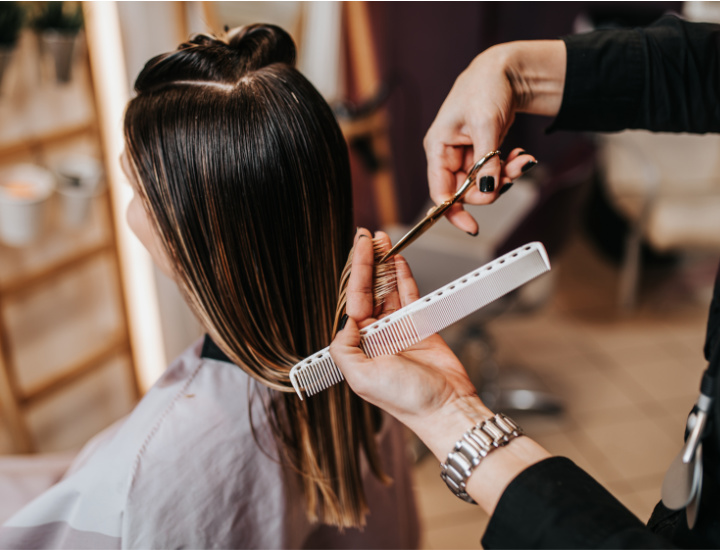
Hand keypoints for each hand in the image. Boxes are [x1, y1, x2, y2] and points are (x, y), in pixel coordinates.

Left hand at [331, 229, 489, 457]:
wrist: (445, 408)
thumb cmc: (406, 400)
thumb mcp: (360, 377)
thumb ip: (344, 347)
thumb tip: (345, 319)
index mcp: (358, 346)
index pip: (353, 300)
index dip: (356, 272)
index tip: (358, 248)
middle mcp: (376, 336)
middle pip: (369, 291)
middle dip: (369, 263)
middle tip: (368, 237)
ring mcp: (399, 330)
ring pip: (389, 290)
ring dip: (386, 265)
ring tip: (383, 241)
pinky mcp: (421, 327)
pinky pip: (410, 296)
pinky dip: (405, 278)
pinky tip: (399, 261)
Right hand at [424, 40, 565, 234]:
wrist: (505, 70)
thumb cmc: (486, 87)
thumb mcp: (486, 124)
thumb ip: (485, 162)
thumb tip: (485, 191)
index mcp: (438, 147)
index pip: (439, 191)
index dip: (453, 212)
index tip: (472, 226)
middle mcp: (448, 154)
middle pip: (465, 191)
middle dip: (492, 186)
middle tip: (514, 173)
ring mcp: (465, 155)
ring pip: (483, 183)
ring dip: (505, 176)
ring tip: (523, 160)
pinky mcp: (481, 152)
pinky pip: (493, 172)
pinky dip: (508, 168)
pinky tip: (521, 156)